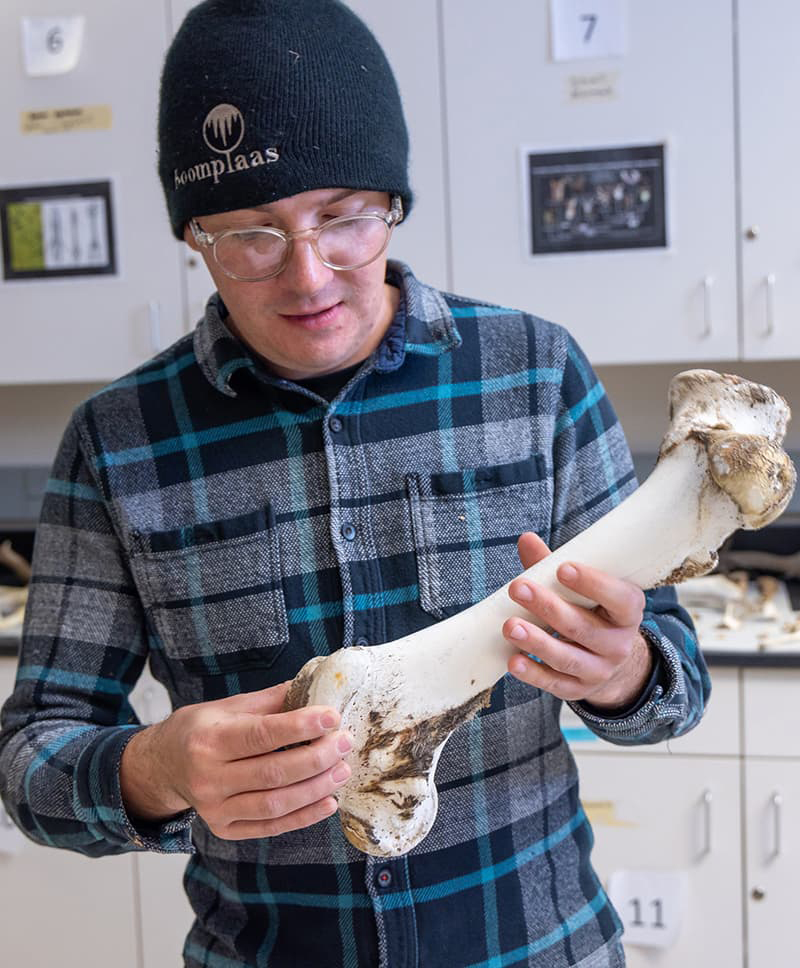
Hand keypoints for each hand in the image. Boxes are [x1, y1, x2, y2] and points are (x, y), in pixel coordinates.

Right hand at [120, 682, 352, 839]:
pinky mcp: (225, 829)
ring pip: (274, 803)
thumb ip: (271, 701)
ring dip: (315, 789)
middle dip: (316, 758)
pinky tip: (328, 802)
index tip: (332, 717)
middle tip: (345, 743)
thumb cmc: (200, 730)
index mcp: (209, 740)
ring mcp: (215, 809)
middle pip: (272, 772)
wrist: (162, 766)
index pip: (261, 735)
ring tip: (342, 771)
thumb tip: (315, 685)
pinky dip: (303, 817)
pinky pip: (270, 826)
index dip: (300, 726)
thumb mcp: (227, 707)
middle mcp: (209, 778)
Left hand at [502, 532, 651, 708]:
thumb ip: (554, 566)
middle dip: (548, 607)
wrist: (611, 660)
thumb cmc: (592, 611)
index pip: (619, 598)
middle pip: (582, 627)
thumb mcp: (584, 588)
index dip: (593, 584)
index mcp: (628, 611)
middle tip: (518, 588)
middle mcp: (619, 644)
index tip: (564, 568)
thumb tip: (526, 540)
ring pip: (567, 657)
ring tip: (509, 625)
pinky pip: (555, 684)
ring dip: (536, 642)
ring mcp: (600, 670)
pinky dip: (533, 673)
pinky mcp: (579, 690)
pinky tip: (513, 660)